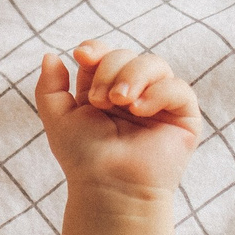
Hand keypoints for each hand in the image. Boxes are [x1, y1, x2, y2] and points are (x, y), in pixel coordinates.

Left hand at [36, 42, 202, 199]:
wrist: (109, 186)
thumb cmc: (83, 157)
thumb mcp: (57, 117)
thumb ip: (49, 86)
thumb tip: (51, 55)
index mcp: (104, 90)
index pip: (104, 54)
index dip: (95, 49)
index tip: (82, 55)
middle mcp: (133, 92)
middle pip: (126, 55)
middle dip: (109, 69)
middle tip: (99, 101)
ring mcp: (159, 103)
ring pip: (153, 64)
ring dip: (132, 76)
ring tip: (119, 102)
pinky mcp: (184, 117)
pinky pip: (178, 88)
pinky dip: (157, 92)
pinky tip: (139, 109)